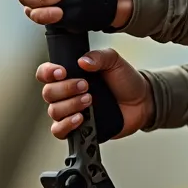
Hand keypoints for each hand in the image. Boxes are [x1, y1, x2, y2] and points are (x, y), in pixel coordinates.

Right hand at [36, 49, 152, 139]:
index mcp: (70, 75)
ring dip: (70, 105)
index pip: (46, 74)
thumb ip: (99, 57)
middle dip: (65, 88)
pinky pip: (59, 131)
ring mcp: (70, 112)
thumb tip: (82, 61)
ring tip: (89, 100)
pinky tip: (81, 118)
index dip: (48, 73)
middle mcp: (66, 94)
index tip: (62, 72)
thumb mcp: (114, 61)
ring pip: (54, 111)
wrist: (141, 102)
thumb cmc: (125, 81)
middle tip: (86, 86)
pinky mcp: (77, 129)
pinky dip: (66, 125)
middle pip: (48, 93)